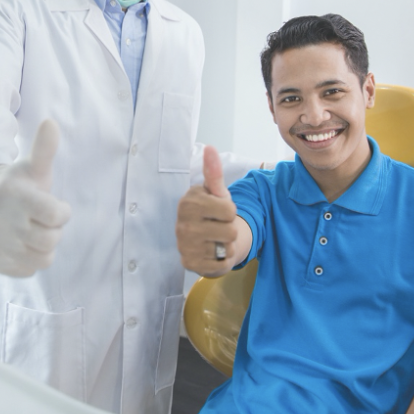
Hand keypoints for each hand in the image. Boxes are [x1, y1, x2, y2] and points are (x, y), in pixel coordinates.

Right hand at [0, 119, 71, 276]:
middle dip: (52, 230)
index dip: (61, 212)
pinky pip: (29, 270)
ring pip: (42, 259)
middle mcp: (4, 222)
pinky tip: (19, 243)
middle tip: (40, 219)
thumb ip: (45, 149)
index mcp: (18, 198)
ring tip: (31, 230)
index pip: (58, 217)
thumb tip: (51, 122)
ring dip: (43, 247)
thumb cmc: (19, 185)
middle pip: (52, 241)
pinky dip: (29, 259)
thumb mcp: (33, 168)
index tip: (53, 204)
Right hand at [176, 146, 240, 276]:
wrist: (203, 240)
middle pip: (230, 231)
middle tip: (217, 227)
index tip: (219, 211)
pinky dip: (221, 260)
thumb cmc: (211, 212)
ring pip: (227, 248)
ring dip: (226, 246)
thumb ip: (213, 172)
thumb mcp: (214, 192)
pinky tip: (211, 252)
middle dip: (229, 230)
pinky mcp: (189, 264)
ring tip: (215, 239)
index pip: (230, 210)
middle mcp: (183, 225)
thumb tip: (210, 148)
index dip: (230, 211)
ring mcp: (184, 246)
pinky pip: (220, 265)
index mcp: (189, 203)